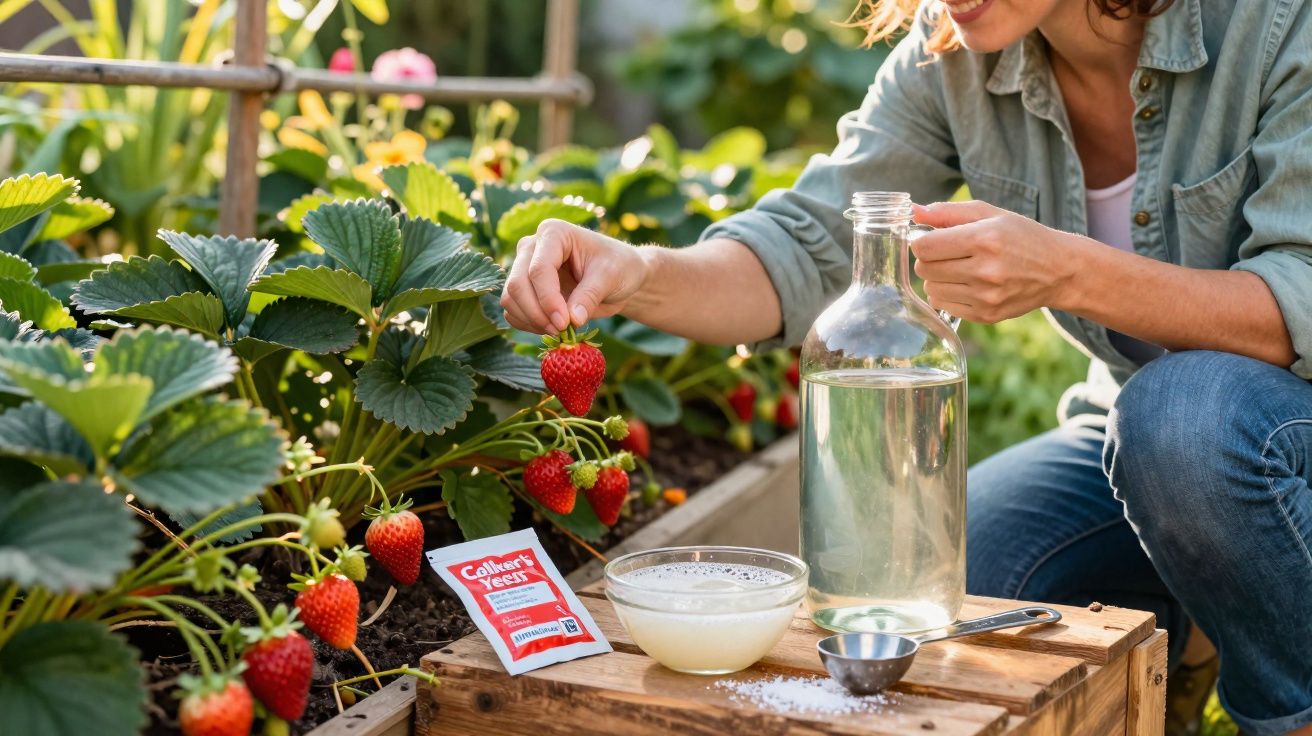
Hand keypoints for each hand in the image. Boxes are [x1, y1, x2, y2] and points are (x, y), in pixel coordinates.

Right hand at [500, 218, 650, 333]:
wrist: (620, 276)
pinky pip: (513, 311)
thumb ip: (590, 296)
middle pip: (517, 284)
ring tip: (560, 330)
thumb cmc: (618, 267)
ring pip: (510, 299)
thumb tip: (572, 320)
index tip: (565, 323)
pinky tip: (551, 328)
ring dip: (531, 321)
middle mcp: (532, 246)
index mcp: (554, 233)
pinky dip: (528, 324)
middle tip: (561, 330)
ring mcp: (524, 266)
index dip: (548, 300)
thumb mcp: (611, 277)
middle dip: (537, 313)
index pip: (539, 269)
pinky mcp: (524, 287)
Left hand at [910, 200, 1083, 322]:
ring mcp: (985, 297)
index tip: (934, 239)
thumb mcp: (990, 214)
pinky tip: (968, 284)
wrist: (1059, 271)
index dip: (923, 241)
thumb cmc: (1021, 236)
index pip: (924, 247)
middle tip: (949, 253)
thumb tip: (914, 212)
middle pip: (924, 268)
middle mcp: (985, 271)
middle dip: (930, 259)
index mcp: (984, 239)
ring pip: (931, 288)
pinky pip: (943, 305)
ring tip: (961, 268)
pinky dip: (948, 294)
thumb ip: (948, 212)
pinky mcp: (985, 315)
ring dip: (938, 277)